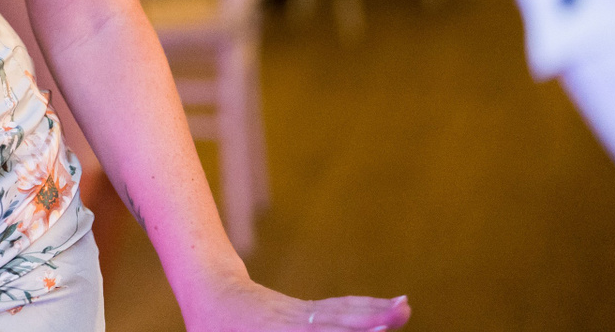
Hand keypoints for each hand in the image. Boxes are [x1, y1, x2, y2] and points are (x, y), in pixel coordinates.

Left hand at [186, 272, 409, 330]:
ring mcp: (302, 313)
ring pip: (343, 312)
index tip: (372, 330)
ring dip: (376, 312)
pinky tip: (395, 308)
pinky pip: (342, 309)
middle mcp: (292, 321)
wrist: (210, 288)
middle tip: (400, 314)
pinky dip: (370, 308)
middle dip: (367, 324)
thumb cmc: (214, 329)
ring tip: (405, 309)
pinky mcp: (309, 309)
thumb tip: (304, 316)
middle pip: (334, 324)